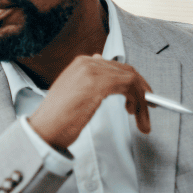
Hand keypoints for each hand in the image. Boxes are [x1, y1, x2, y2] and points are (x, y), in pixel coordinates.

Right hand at [28, 55, 152, 150]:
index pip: (116, 67)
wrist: (43, 130)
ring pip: (131, 79)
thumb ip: (92, 84)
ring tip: (142, 120)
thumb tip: (110, 79)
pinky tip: (136, 115)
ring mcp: (93, 71)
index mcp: (80, 64)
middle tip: (148, 108)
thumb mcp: (76, 95)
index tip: (141, 97)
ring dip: (142, 101)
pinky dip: (139, 102)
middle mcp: (87, 62)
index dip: (134, 82)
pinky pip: (130, 86)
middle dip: (142, 91)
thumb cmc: (56, 119)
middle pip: (127, 71)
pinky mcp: (99, 83)